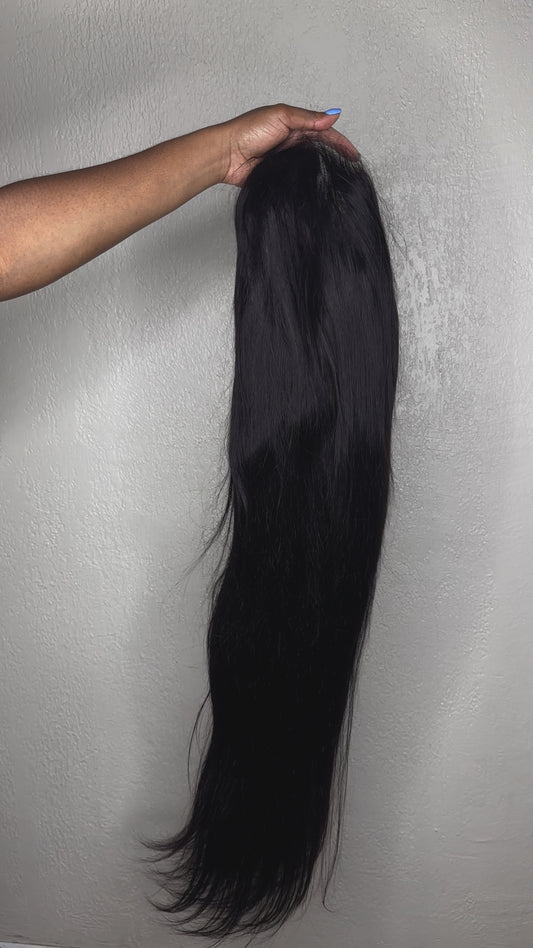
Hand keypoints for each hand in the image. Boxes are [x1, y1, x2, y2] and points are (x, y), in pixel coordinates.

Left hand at [217, 103, 359, 187]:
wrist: (227, 155)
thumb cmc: (247, 131)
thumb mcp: (281, 116)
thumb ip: (307, 118)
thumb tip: (332, 116)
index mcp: (294, 124)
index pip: (324, 132)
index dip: (340, 142)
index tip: (353, 154)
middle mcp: (291, 141)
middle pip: (320, 148)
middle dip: (336, 155)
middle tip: (351, 166)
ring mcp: (285, 158)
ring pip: (310, 164)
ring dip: (323, 168)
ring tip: (338, 176)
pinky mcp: (277, 174)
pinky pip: (297, 178)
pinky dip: (307, 180)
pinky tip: (315, 184)